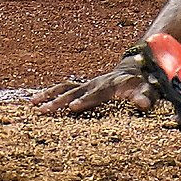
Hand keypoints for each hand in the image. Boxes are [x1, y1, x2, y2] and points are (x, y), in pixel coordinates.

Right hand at [32, 54, 157, 115]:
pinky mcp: (82, 87)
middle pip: (75, 92)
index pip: (95, 94)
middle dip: (60, 101)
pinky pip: (63, 89)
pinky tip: (34, 101)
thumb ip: (145, 96)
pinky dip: (49, 93)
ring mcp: (87, 84)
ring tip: (33, 103)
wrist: (134, 71)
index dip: (85, 100)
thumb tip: (144, 104)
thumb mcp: (147, 90)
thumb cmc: (141, 85)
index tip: (73, 107)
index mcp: (110, 86)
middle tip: (45, 109)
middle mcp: (95, 83)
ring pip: (65, 88)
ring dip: (49, 95)